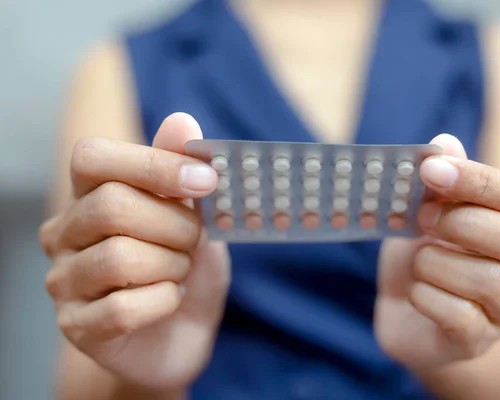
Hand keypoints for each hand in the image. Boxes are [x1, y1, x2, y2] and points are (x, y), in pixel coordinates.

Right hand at [40, 113, 229, 389]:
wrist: (182, 333)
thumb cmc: (184, 265)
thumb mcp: (194, 214)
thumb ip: (182, 171)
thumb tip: (182, 122)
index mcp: (89, 195)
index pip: (91, 157)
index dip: (153, 163)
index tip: (206, 180)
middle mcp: (64, 233)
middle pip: (112, 206)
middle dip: (176, 224)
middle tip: (196, 239)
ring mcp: (64, 281)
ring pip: (119, 257)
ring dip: (172, 264)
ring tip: (181, 270)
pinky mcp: (76, 326)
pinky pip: (123, 308)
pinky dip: (164, 301)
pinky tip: (170, 299)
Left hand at [375, 134, 499, 371]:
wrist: (401, 304)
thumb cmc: (426, 248)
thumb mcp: (430, 207)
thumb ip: (443, 179)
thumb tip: (445, 144)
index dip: (486, 181)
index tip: (433, 170)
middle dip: (467, 223)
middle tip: (423, 216)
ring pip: (491, 281)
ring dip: (436, 261)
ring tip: (418, 257)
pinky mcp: (475, 343)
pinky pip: (459, 317)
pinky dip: (426, 296)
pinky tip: (416, 289)